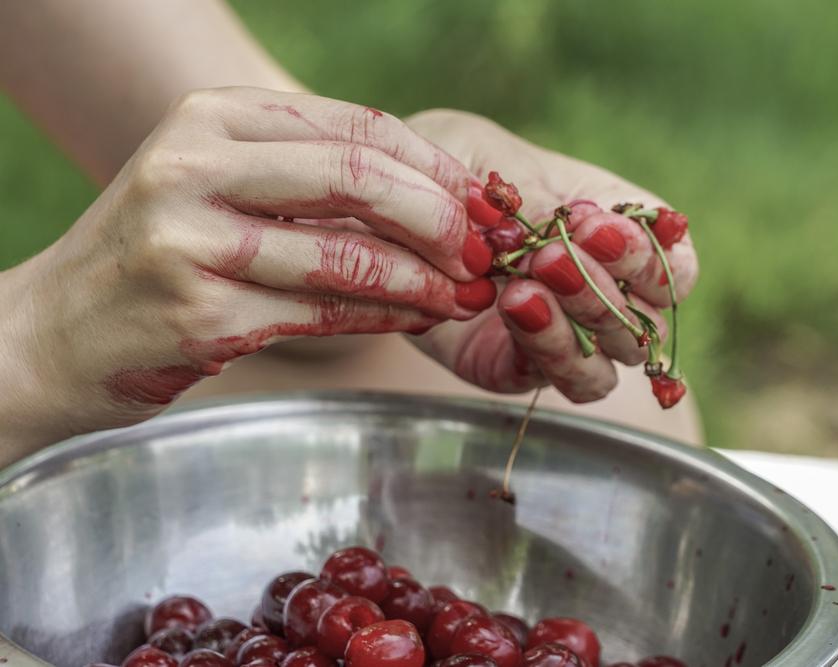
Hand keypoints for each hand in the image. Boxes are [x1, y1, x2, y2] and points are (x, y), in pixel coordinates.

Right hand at [0, 88, 496, 449]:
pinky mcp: (199, 312)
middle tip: (483, 250)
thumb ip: (307, 177)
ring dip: (421, 276)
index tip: (481, 199)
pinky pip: (322, 312)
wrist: (51, 333)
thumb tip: (433, 196)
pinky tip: (418, 315)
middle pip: (356, 177)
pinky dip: (383, 315)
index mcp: (211, 118)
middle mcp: (196, 165)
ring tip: (463, 291)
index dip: (433, 164)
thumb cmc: (155, 256)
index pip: (354, 126)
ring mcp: (192, 239)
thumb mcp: (217, 185)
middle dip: (439, 216)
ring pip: (345, 252)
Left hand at [405, 110, 698, 402]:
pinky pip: (558, 379)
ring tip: (528, 285)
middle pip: (645, 322)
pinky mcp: (520, 368)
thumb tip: (565, 219)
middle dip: (605, 286)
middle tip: (554, 254)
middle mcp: (602, 293)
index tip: (594, 224)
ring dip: (579, 322)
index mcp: (614, 235)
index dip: (648, 256)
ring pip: (611, 364)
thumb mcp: (485, 154)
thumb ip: (528, 185)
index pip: (672, 267)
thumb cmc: (449, 170)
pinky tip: (514, 306)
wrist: (387, 213)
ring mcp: (566, 338)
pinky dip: (547, 349)